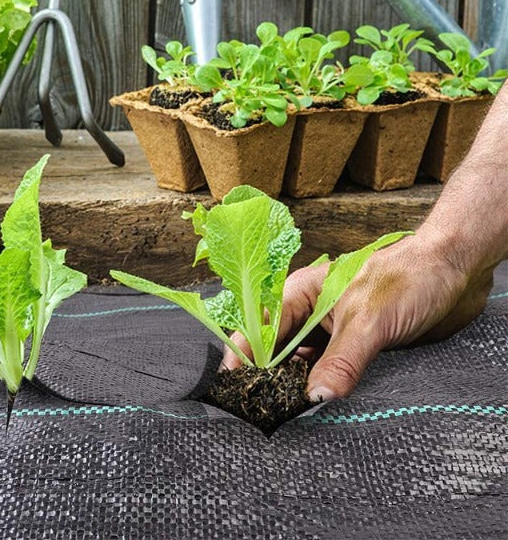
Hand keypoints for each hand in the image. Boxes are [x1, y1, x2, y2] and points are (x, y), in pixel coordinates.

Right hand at [222, 233, 493, 401]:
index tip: (232, 387)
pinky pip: (328, 371)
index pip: (262, 328)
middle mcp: (311, 312)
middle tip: (258, 408)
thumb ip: (341, 360)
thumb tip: (314, 398)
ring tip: (282, 414)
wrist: (453, 272)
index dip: (245, 356)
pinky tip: (316, 407)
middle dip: (266, 375)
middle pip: (277, 348)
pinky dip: (320, 388)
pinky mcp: (354, 347)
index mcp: (301, 292)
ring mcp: (332, 330)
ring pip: (302, 362)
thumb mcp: (368, 321)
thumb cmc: (407, 279)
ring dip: (294, 385)